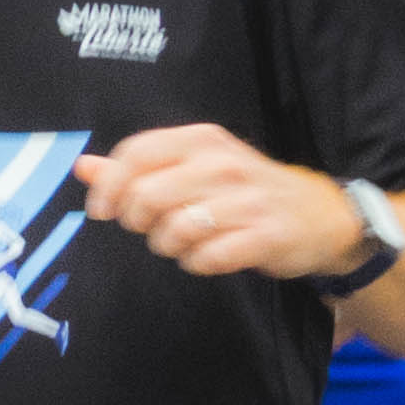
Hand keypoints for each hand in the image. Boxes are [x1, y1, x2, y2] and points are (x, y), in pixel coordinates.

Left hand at [75, 128, 358, 283]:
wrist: (322, 214)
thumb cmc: (245, 189)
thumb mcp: (194, 166)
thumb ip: (138, 167)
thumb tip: (83, 166)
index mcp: (202, 140)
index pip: (136, 153)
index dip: (109, 186)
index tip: (101, 211)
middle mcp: (223, 164)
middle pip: (147, 196)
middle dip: (138, 221)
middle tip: (152, 228)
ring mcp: (247, 200)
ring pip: (175, 229)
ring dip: (168, 245)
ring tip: (182, 243)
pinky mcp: (265, 236)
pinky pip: (208, 257)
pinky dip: (197, 263)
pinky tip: (205, 257)